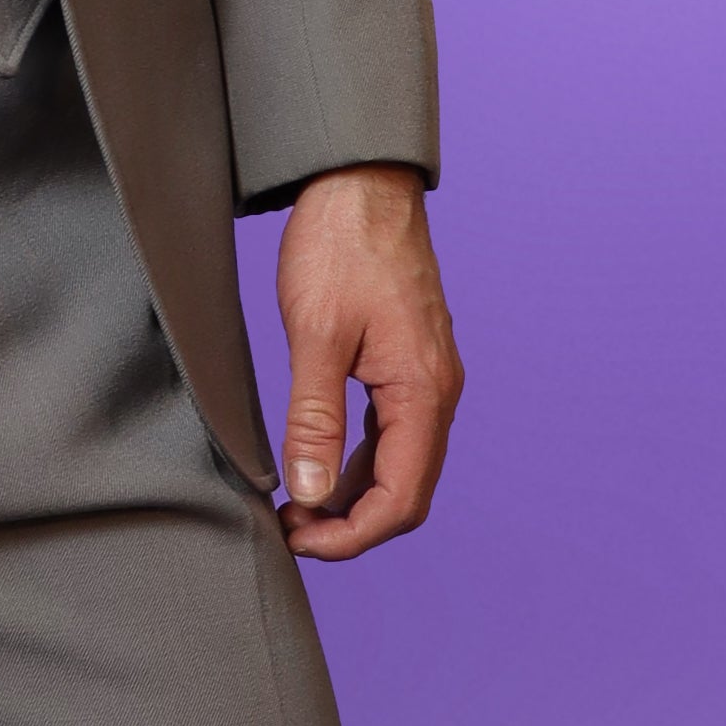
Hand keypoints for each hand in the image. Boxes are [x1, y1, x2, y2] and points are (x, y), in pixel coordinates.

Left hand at [270, 167, 461, 563]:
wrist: (361, 184)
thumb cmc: (340, 247)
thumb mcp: (315, 335)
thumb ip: (313, 419)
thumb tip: (308, 493)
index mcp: (423, 391)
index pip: (401, 498)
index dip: (351, 536)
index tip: (297, 540)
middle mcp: (436, 392)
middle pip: (406, 492)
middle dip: (350, 524)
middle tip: (289, 529)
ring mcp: (426, 379)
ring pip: (399, 467)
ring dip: (351, 497)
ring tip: (294, 505)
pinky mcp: (408, 366)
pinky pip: (391, 435)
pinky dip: (356, 464)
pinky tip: (315, 467)